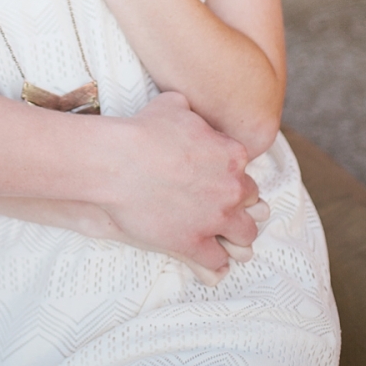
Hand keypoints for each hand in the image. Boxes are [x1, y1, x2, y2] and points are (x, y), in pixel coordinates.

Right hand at [101, 91, 261, 277]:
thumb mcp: (171, 105)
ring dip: (234, 235)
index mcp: (232, 156)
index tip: (213, 180)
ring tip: (220, 235)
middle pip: (250, 203)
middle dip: (234, 205)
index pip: (245, 172)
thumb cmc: (140, 130)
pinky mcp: (194, 242)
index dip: (229, 177)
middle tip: (214, 205)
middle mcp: (232, 189)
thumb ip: (190, 109)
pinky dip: (214, 261)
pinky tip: (205, 256)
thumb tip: (189, 106)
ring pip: (244, 235)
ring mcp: (215, 218)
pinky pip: (216, 260)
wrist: (115, 161)